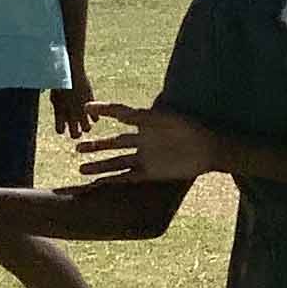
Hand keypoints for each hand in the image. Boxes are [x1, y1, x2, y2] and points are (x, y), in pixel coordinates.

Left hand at [51, 82, 95, 139]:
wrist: (72, 72)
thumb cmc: (61, 83)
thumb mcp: (54, 97)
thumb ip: (58, 109)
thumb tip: (60, 117)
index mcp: (59, 113)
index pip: (60, 131)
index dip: (62, 129)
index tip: (63, 125)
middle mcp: (70, 115)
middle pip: (74, 135)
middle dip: (76, 133)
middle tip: (77, 129)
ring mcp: (82, 111)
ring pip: (87, 129)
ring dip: (86, 126)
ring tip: (85, 121)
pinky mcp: (92, 105)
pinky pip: (96, 119)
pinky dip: (94, 118)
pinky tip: (92, 113)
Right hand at [77, 103, 219, 183]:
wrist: (208, 149)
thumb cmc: (190, 129)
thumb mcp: (166, 118)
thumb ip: (145, 114)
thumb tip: (125, 105)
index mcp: (146, 123)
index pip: (120, 114)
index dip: (104, 110)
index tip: (87, 107)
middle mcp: (142, 140)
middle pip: (114, 143)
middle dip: (96, 146)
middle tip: (77, 147)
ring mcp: (145, 157)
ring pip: (116, 162)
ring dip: (99, 165)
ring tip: (81, 168)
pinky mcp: (150, 173)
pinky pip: (127, 176)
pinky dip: (113, 179)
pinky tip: (99, 182)